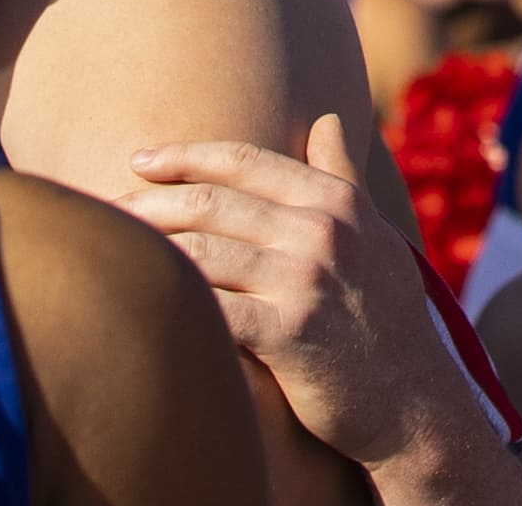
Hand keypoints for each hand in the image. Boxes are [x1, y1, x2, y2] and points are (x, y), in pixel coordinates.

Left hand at [123, 118, 498, 480]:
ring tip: (115, 255)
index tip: (140, 160)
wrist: (414, 402)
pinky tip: (145, 306)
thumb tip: (327, 119)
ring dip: (152, 252)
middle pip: (214, 203)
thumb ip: (344, 176)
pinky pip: (217, 310)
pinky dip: (178, 305)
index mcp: (338, 201)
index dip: (187, 156)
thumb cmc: (386, 317)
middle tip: (106, 209)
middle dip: (151, 203)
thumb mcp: (376, 235)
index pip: (246, 161)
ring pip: (205, 253)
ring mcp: (307, 282)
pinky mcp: (292, 334)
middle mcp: (323, 232)